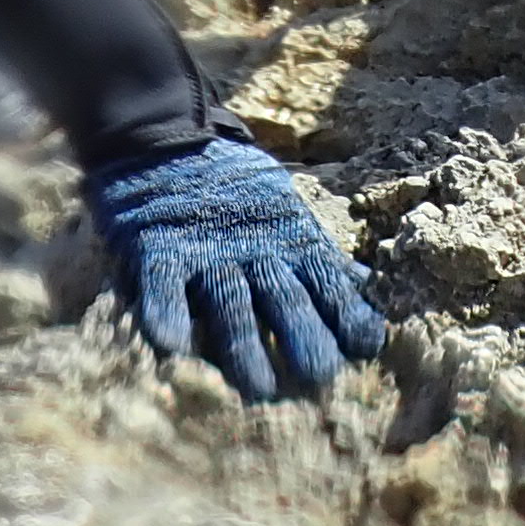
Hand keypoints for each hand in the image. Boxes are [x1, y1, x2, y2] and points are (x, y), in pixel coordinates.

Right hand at [86, 136, 388, 401]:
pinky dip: (167, 312)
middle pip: (285, 298)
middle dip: (304, 336)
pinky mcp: (158, 247)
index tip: (364, 348)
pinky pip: (162, 284)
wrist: (166, 139)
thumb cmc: (236, 191)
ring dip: (245, 344)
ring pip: (230, 302)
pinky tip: (172, 345)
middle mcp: (254, 250)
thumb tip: (367, 284)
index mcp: (289, 242)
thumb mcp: (287, 215)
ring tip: (258, 386)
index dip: (347, 316)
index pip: (327, 284)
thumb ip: (320, 257)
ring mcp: (205, 250)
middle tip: (319, 377)